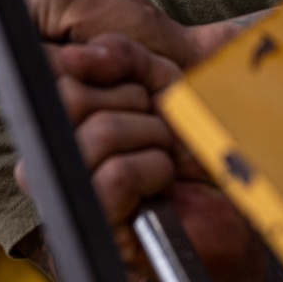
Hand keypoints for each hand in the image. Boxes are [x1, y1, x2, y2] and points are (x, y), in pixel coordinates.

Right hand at [22, 34, 266, 281]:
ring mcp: (68, 191)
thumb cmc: (190, 138)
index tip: (137, 92)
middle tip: (155, 128)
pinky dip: (153, 171)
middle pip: (71, 98)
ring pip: (98, 134)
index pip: (58, 73)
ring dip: (149, 138)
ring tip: (162, 156)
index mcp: (58, 116)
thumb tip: (73, 56)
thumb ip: (118, 57)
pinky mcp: (97, 225)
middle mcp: (51, 153)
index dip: (106, 75)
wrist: (231, 194)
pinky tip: (161, 183)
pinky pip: (116, 175)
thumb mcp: (158, 79)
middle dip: (132, 103)